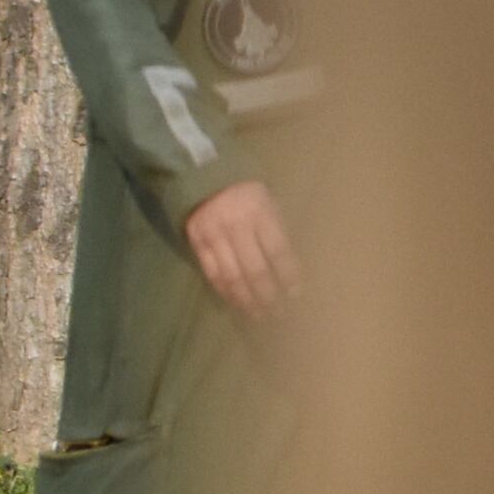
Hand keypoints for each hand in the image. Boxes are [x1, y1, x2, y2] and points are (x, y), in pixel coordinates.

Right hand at [185, 178, 298, 318]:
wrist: (206, 178)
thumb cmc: (249, 195)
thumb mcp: (271, 206)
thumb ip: (278, 234)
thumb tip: (291, 271)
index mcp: (261, 213)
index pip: (278, 251)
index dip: (288, 276)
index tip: (296, 295)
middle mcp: (236, 225)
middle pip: (255, 269)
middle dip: (268, 295)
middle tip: (279, 313)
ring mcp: (214, 235)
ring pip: (232, 276)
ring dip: (247, 299)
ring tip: (258, 315)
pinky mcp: (196, 242)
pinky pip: (212, 273)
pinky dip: (225, 291)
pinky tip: (236, 303)